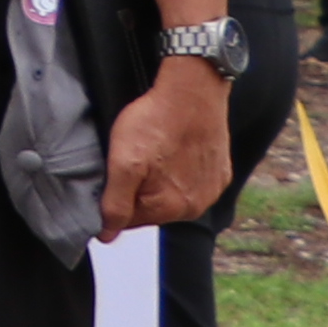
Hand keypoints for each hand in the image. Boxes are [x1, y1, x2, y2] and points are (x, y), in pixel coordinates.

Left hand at [104, 52, 230, 233]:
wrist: (194, 91)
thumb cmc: (156, 124)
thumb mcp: (123, 163)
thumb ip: (115, 204)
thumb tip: (107, 236)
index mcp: (172, 209)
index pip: (129, 220)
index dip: (114, 197)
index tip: (113, 172)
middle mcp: (197, 206)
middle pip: (151, 209)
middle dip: (137, 189)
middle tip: (132, 157)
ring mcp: (212, 189)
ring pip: (171, 195)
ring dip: (158, 180)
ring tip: (153, 150)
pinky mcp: (220, 172)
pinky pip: (191, 180)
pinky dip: (178, 169)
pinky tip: (172, 148)